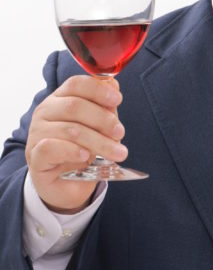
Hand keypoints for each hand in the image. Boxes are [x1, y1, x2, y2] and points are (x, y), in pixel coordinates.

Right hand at [25, 76, 127, 212]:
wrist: (66, 185)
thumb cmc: (82, 152)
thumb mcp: (99, 129)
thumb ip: (105, 108)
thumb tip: (113, 85)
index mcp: (60, 100)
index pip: (75, 84)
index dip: (98, 90)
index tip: (117, 100)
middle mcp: (45, 113)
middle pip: (74, 106)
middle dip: (103, 119)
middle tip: (120, 133)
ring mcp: (37, 134)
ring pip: (69, 129)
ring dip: (98, 141)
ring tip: (116, 152)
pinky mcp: (35, 156)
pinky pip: (51, 147)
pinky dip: (72, 150)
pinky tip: (86, 156)